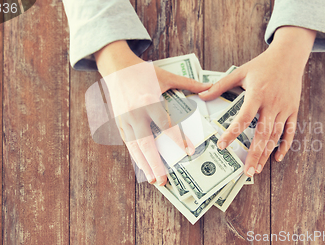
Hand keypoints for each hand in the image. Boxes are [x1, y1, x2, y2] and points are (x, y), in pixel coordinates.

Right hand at [95, 41, 210, 185]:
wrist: (116, 67)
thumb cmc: (143, 72)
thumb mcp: (166, 76)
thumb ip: (187, 84)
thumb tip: (209, 87)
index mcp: (149, 102)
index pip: (165, 125)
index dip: (178, 140)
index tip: (189, 151)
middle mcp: (135, 114)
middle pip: (146, 144)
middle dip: (155, 164)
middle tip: (163, 180)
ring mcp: (125, 121)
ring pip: (135, 148)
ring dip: (144, 165)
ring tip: (154, 180)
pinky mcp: (120, 123)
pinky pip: (129, 144)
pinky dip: (136, 157)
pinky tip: (144, 168)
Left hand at [199, 26, 315, 176]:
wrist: (289, 56)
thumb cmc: (262, 64)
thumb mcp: (240, 72)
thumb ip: (220, 85)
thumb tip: (201, 95)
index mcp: (257, 94)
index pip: (243, 118)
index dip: (233, 133)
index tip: (222, 146)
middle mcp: (272, 103)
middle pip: (262, 133)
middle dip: (254, 154)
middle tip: (247, 172)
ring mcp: (284, 108)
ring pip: (276, 136)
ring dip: (266, 154)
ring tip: (257, 169)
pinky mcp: (293, 110)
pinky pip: (290, 131)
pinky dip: (285, 145)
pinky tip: (277, 157)